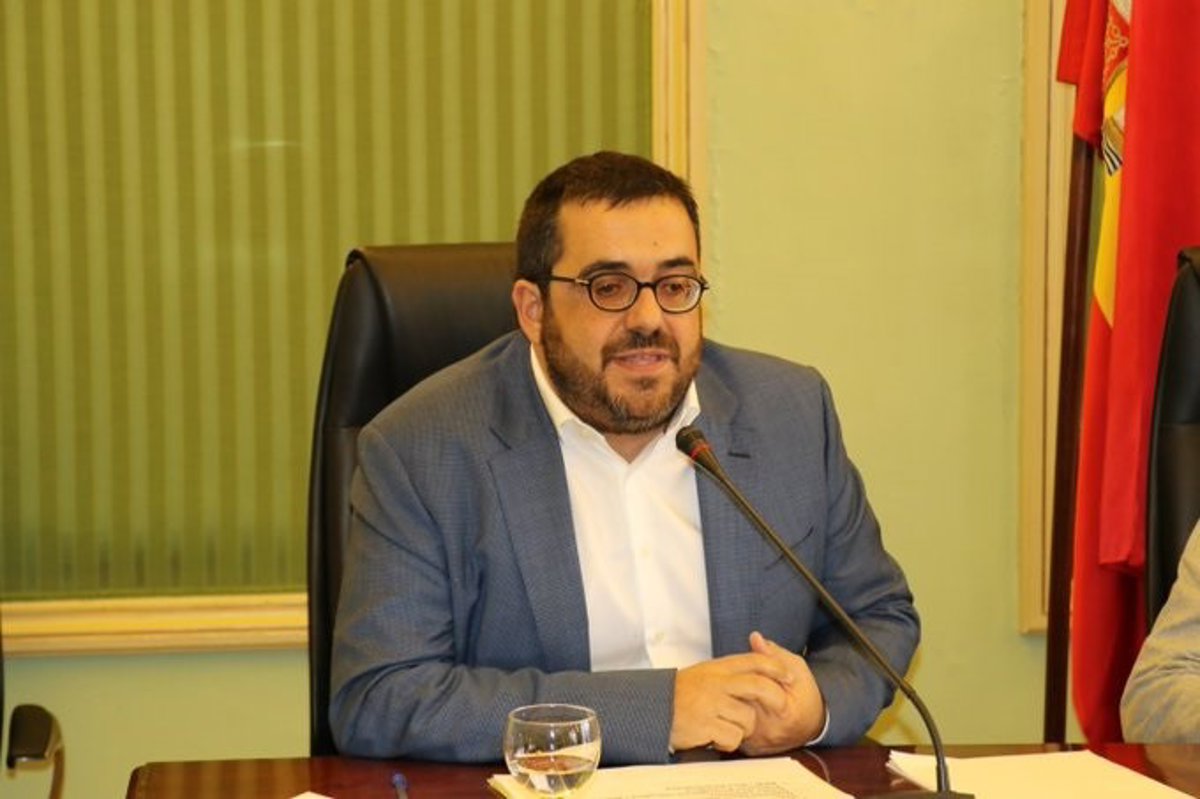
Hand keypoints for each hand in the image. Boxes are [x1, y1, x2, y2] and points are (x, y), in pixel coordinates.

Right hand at [670, 652, 791, 752]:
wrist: (654, 708)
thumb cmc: (682, 693)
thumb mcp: (706, 673)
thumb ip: (731, 670)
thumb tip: (760, 660)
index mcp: (718, 668)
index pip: (754, 661)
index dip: (776, 667)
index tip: (789, 676)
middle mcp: (717, 683)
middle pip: (758, 685)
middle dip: (776, 697)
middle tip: (783, 708)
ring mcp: (711, 704)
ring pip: (748, 718)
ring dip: (742, 728)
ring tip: (726, 725)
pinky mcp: (706, 725)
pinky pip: (733, 737)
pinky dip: (728, 742)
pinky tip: (715, 736)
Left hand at [738, 631, 825, 755]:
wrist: (812, 722)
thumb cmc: (805, 693)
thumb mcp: (795, 666)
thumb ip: (774, 653)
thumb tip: (755, 638)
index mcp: (784, 713)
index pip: (756, 689)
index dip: (750, 675)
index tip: (748, 670)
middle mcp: (769, 732)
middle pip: (739, 702)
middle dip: (734, 687)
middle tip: (734, 678)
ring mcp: (758, 742)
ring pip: (732, 715)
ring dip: (730, 700)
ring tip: (733, 690)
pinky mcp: (749, 747)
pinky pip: (733, 727)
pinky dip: (731, 713)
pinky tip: (734, 703)